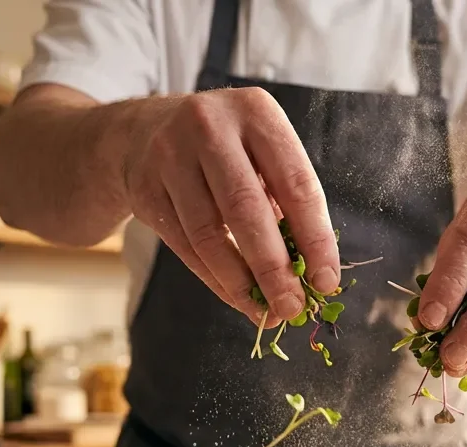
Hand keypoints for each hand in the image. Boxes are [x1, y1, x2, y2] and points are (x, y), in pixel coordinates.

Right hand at [122, 88, 339, 325]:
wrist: (141, 133)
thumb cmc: (224, 149)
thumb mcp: (259, 151)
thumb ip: (286, 201)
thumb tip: (311, 275)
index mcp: (256, 112)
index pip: (296, 183)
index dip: (315, 238)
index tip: (325, 281)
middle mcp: (210, 127)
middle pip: (246, 209)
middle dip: (274, 268)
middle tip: (292, 307)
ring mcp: (170, 156)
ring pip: (209, 234)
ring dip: (240, 283)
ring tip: (264, 312)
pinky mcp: (144, 188)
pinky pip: (185, 245)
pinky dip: (214, 279)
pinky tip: (236, 298)